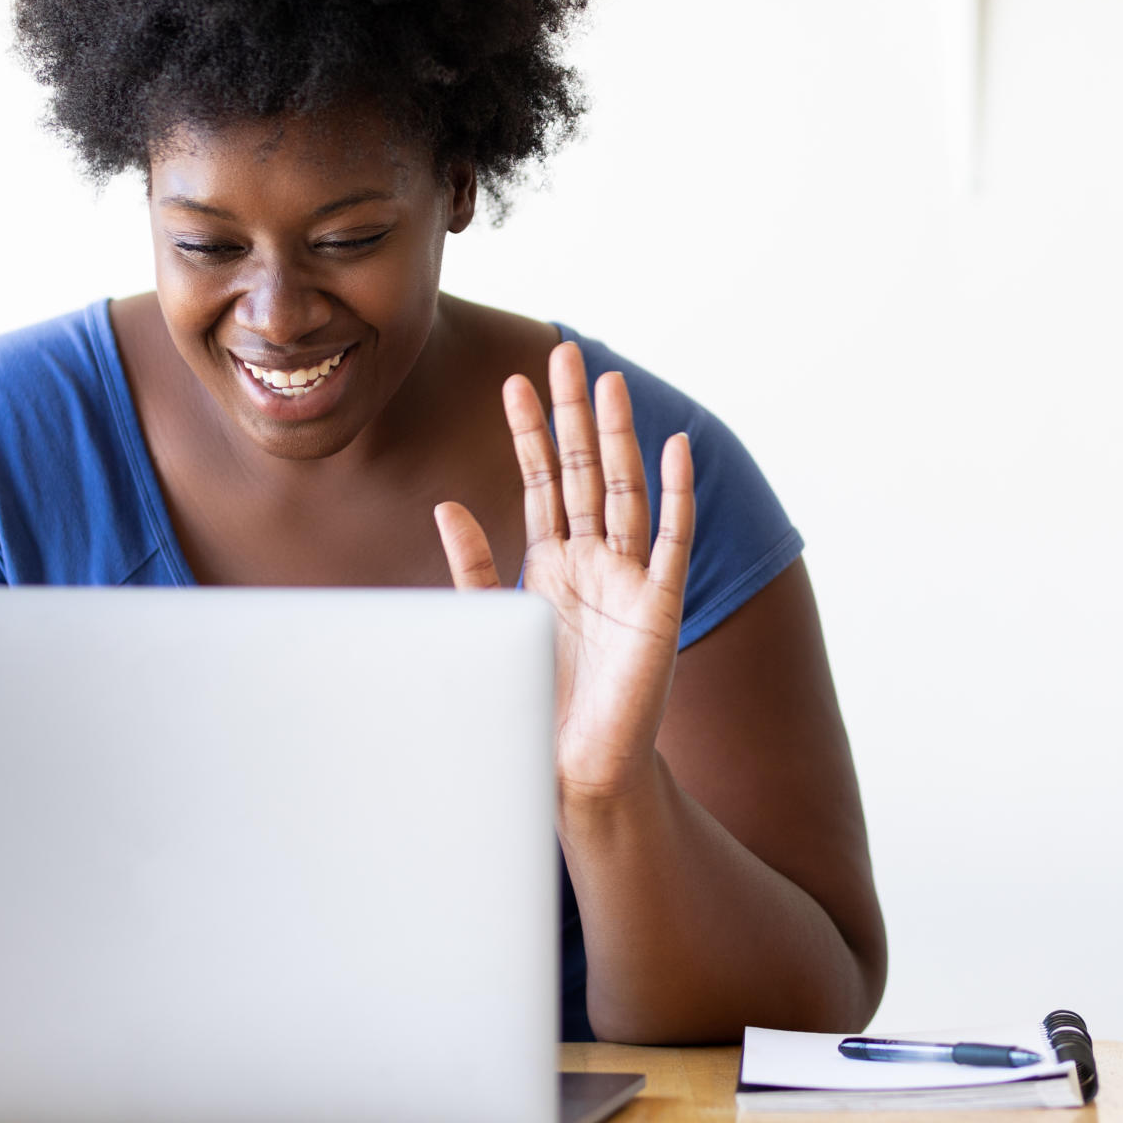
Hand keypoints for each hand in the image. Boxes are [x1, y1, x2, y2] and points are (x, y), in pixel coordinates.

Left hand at [435, 342, 694, 800]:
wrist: (574, 770)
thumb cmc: (534, 704)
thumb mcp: (491, 623)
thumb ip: (473, 565)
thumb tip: (446, 504)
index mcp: (551, 563)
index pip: (541, 482)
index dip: (530, 433)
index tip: (515, 381)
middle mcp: (593, 561)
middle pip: (584, 471)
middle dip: (573, 415)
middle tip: (564, 353)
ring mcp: (629, 578)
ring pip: (623, 491)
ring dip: (618, 437)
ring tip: (608, 383)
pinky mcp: (659, 606)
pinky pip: (671, 539)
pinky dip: (676, 493)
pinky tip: (677, 448)